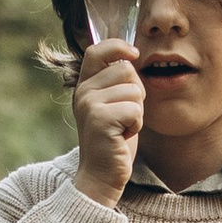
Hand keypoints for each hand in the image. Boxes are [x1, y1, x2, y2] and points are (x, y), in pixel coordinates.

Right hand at [72, 39, 144, 204]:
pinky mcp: (100, 120)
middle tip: (126, 115)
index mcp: (84, 86)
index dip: (118, 46)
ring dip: (138, 111)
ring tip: (123, 127)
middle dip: (137, 92)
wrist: (101, 176)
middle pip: (126, 70)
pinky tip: (123, 136)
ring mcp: (89, 105)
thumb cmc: (113, 141)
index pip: (97, 51)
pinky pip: (135, 109)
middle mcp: (83, 92)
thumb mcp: (111, 106)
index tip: (134, 53)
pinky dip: (137, 125)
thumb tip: (130, 55)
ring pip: (134, 90)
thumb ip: (116, 83)